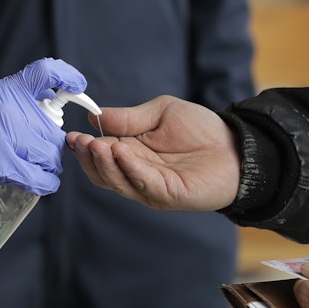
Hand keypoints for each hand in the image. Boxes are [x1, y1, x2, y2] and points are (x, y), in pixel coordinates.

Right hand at [0, 57, 86, 194]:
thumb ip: (16, 97)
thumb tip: (44, 102)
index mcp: (9, 89)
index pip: (46, 72)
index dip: (67, 77)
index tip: (77, 87)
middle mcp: (13, 111)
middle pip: (53, 130)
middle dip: (51, 142)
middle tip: (41, 146)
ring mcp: (11, 139)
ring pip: (50, 155)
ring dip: (48, 163)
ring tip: (37, 164)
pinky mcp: (5, 165)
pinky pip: (39, 177)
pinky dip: (46, 181)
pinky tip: (43, 181)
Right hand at [65, 96, 240, 210]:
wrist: (237, 146)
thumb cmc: (201, 130)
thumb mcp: (161, 112)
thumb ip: (129, 117)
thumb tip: (95, 117)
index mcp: (130, 155)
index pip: (99, 156)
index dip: (84, 148)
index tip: (72, 136)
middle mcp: (136, 175)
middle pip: (103, 173)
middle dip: (89, 157)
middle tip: (81, 141)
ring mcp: (150, 188)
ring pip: (118, 181)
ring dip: (104, 164)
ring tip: (97, 145)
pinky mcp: (167, 195)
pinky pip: (143, 183)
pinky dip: (129, 167)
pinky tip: (120, 151)